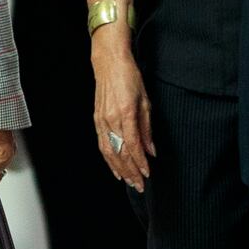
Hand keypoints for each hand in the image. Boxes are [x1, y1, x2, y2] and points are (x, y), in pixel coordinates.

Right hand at [90, 31, 155, 189]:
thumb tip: (151, 150)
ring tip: (128, 181)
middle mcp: (111, 119)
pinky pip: (102, 145)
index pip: (133, 145)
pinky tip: (115, 169)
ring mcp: (102, 121)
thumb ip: (147, 128)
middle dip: (131, 171)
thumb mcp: (145, 101)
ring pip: (109, 152)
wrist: (109, 63)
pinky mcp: (97, 120)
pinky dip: (109, 159)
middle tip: (139, 185)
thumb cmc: (130, 78)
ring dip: (119, 169)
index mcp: (126, 113)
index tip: (147, 173)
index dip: (140, 162)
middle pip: (121, 153)